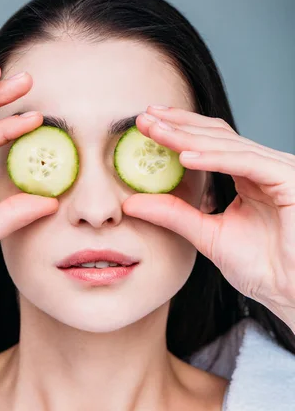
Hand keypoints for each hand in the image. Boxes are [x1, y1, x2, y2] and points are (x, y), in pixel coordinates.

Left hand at [122, 105, 294, 321]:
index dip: (177, 132)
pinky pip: (245, 162)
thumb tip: (131, 202)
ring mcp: (276, 170)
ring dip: (187, 137)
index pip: (209, 144)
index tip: (145, 126)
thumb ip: (173, 215)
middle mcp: (262, 168)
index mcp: (247, 177)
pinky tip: (184, 157)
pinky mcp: (288, 179)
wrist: (290, 292)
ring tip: (154, 132)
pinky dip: (214, 159)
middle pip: (216, 136)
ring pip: (227, 145)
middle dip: (177, 125)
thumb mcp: (206, 234)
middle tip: (143, 118)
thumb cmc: (261, 268)